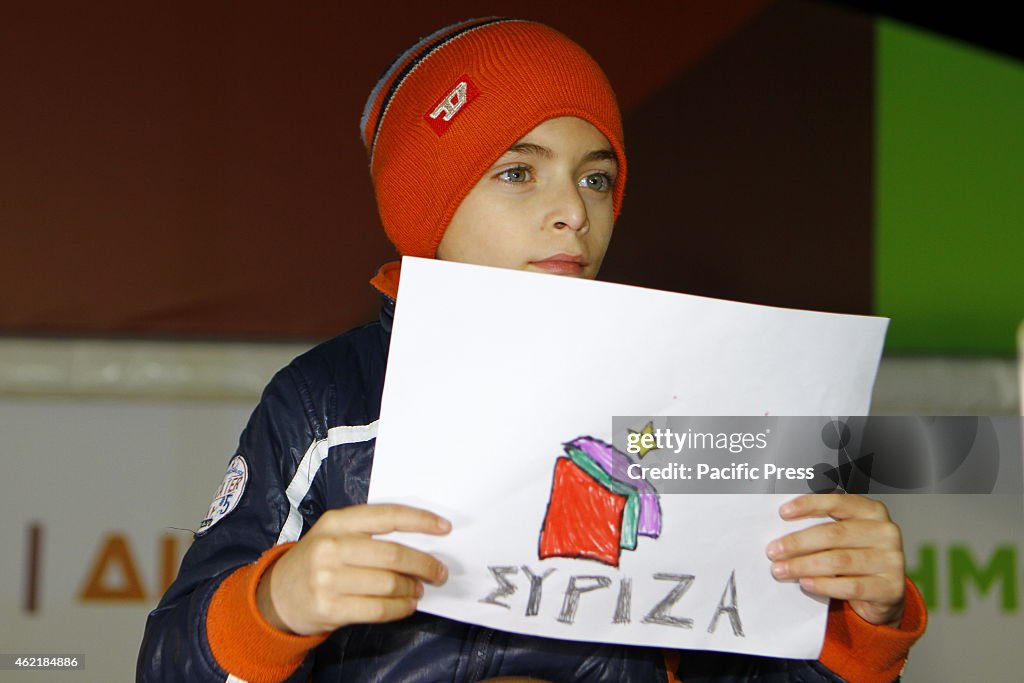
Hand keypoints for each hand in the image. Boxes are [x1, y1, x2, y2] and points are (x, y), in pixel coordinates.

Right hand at [256, 503, 450, 634]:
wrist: (277, 594)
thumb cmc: (316, 560)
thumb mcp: (334, 535)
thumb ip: (368, 533)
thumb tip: (420, 544)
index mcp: (336, 522)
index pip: (387, 515)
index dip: (420, 520)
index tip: (445, 527)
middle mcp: (331, 547)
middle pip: (393, 554)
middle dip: (424, 564)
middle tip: (439, 572)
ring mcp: (327, 579)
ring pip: (388, 583)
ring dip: (411, 588)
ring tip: (418, 589)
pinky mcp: (329, 608)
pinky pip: (377, 609)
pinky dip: (399, 608)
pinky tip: (406, 605)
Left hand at [766, 494, 904, 627]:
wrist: (883, 594)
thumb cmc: (854, 555)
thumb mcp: (844, 535)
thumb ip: (823, 524)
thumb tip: (783, 523)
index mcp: (872, 511)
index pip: (838, 501)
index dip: (809, 505)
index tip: (783, 512)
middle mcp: (885, 532)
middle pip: (834, 534)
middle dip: (798, 542)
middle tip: (772, 551)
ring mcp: (891, 560)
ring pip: (839, 561)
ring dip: (804, 565)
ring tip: (780, 570)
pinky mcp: (891, 588)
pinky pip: (850, 586)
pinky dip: (824, 585)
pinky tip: (805, 583)